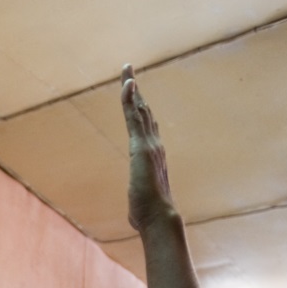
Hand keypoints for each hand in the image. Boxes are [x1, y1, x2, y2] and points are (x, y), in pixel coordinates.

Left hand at [120, 64, 176, 232]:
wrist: (158, 218)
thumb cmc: (149, 213)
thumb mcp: (141, 200)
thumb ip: (140, 199)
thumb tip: (137, 215)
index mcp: (153, 154)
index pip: (144, 125)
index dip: (139, 108)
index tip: (134, 93)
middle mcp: (154, 145)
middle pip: (143, 111)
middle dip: (135, 90)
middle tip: (129, 71)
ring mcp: (148, 144)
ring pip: (139, 109)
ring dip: (132, 88)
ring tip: (127, 69)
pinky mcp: (140, 147)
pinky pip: (133, 117)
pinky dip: (130, 99)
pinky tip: (128, 84)